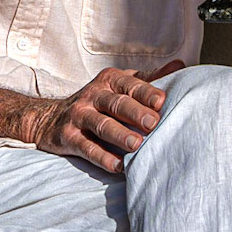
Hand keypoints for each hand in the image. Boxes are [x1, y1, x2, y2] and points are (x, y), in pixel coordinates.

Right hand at [27, 62, 182, 171]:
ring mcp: (79, 116)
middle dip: (135, 113)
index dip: (146, 92)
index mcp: (110, 80)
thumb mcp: (119, 85)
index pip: (130, 84)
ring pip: (101, 125)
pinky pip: (86, 148)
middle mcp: (93, 95)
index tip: (162, 102)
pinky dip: (102, 157)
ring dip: (119, 135)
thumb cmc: (97, 101)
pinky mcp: (68, 137)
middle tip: (153, 123)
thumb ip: (148, 79)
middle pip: (116, 104)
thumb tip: (180, 65)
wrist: (50, 118)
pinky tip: (118, 166)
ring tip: (137, 145)